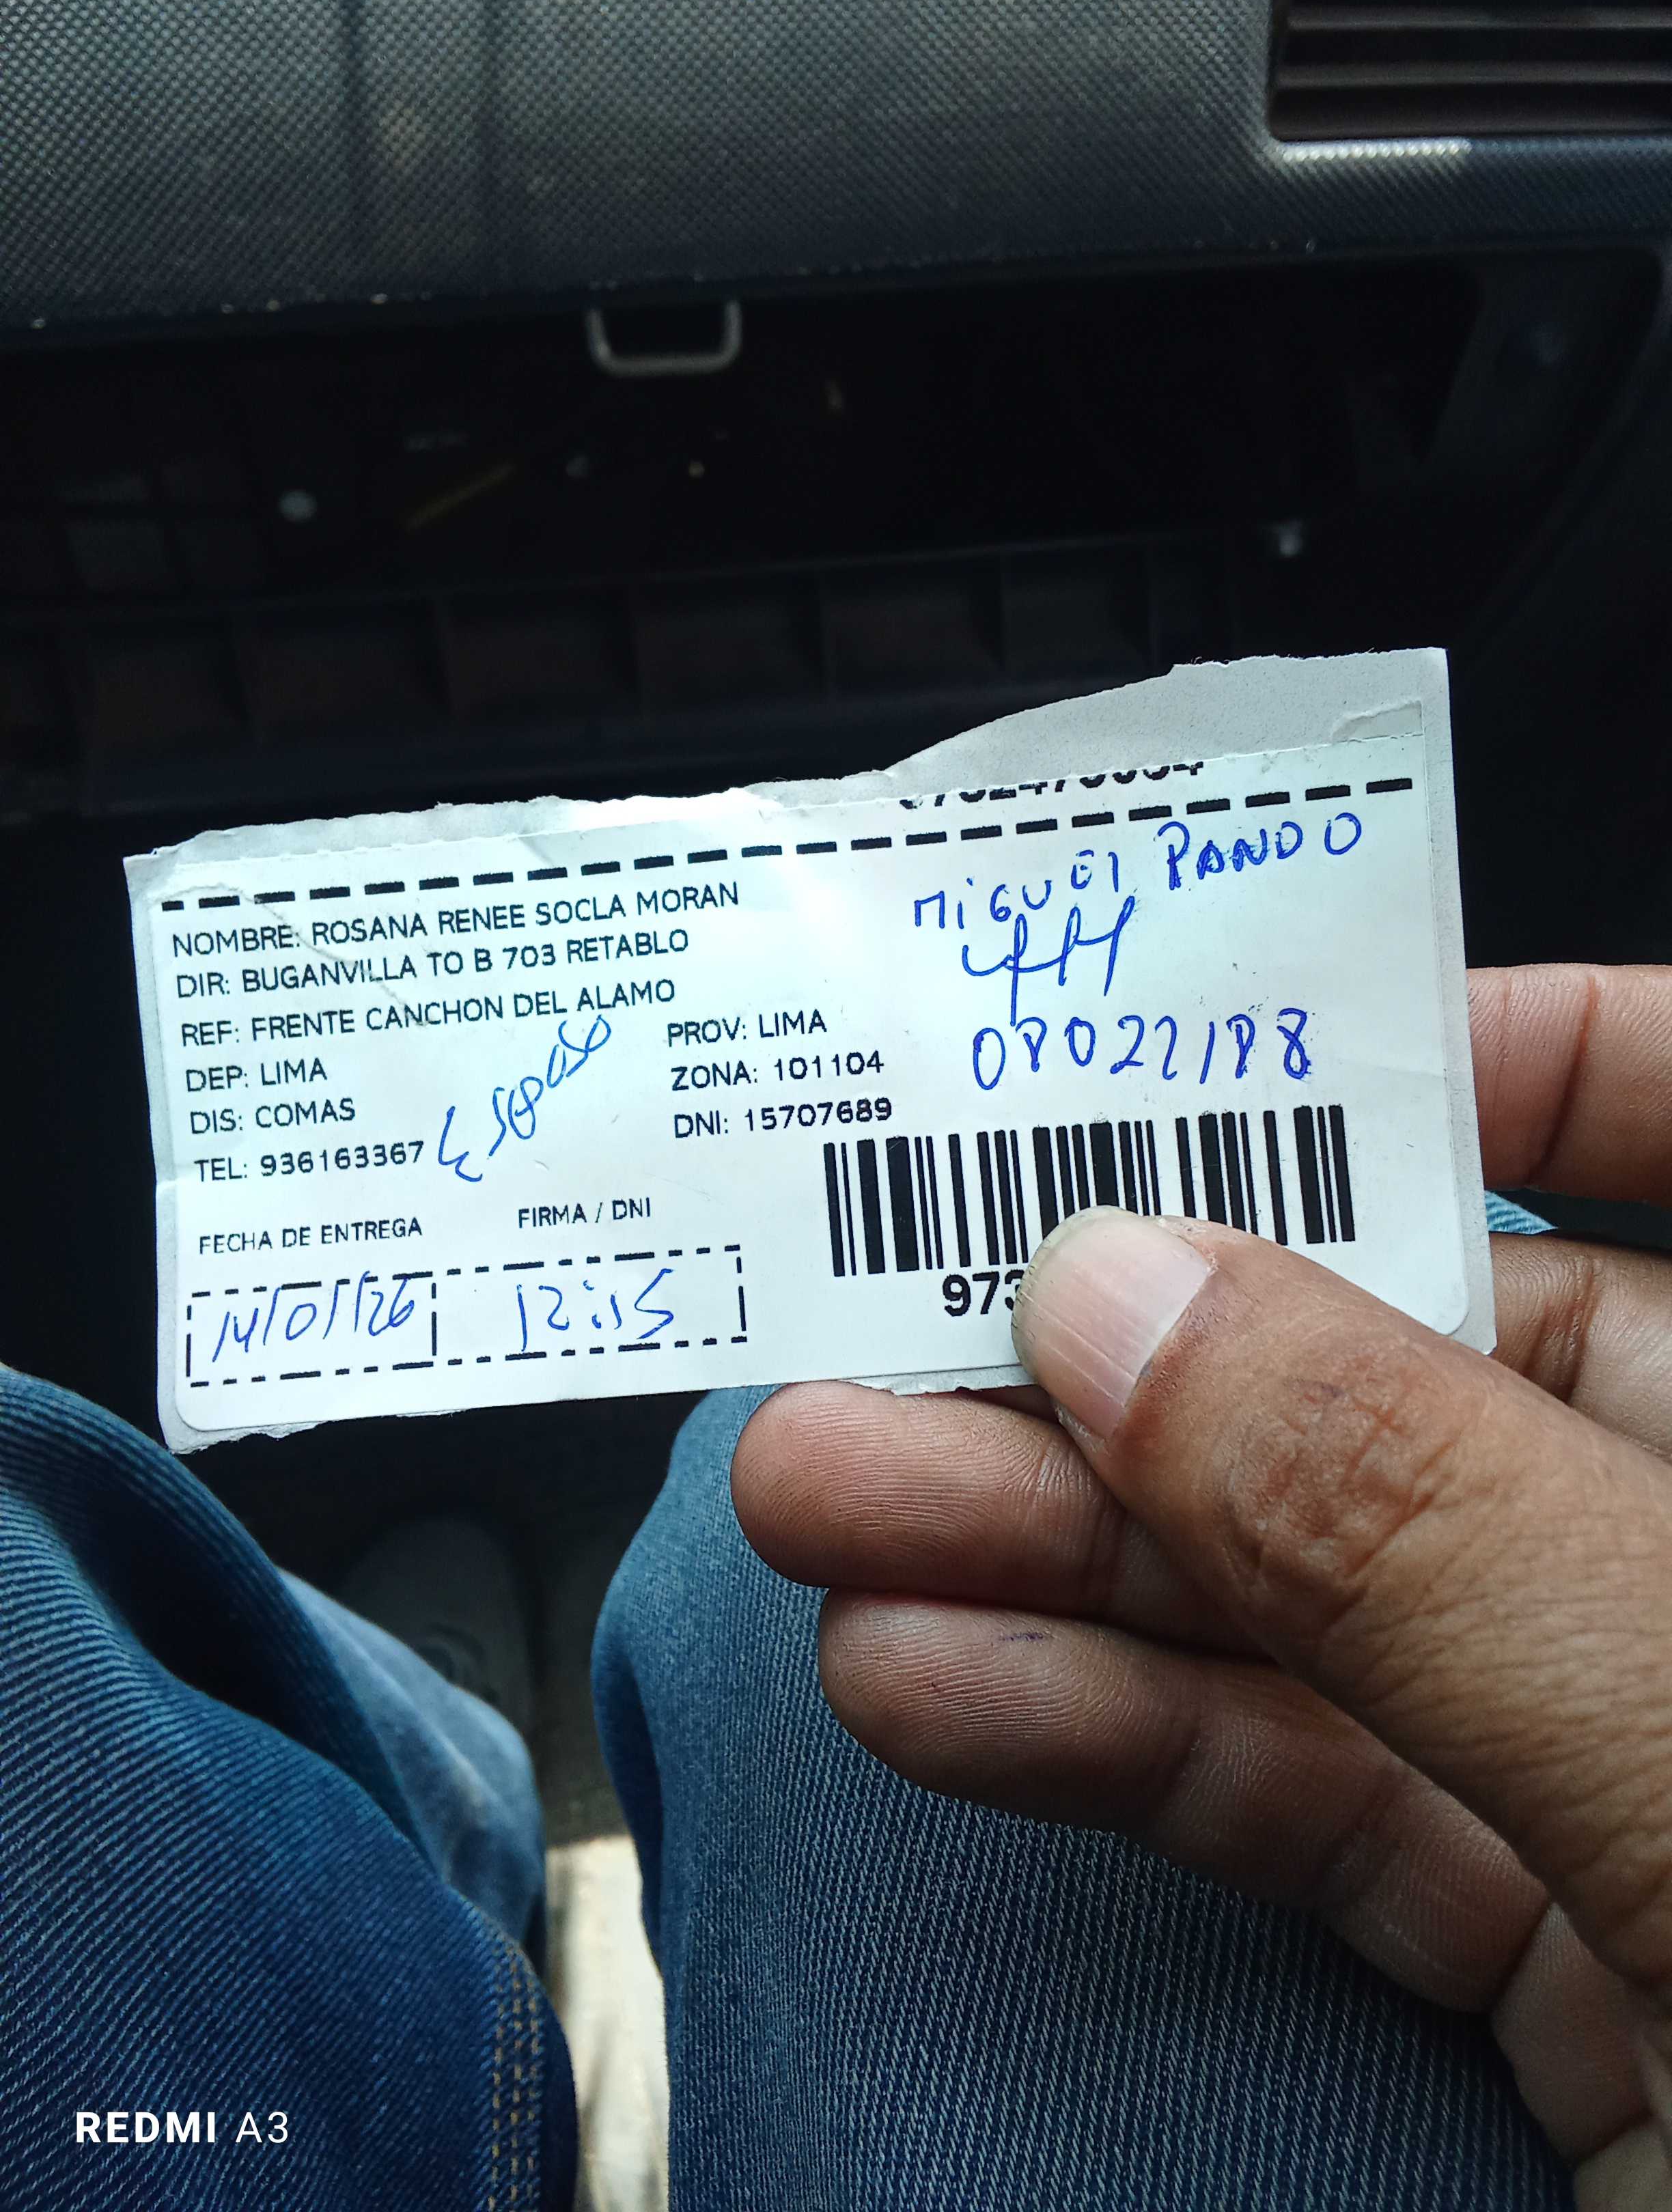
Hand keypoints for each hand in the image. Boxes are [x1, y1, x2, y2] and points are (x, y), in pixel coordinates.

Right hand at [733, 965, 1671, 2208]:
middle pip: (1447, 1393)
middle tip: (883, 1335)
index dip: (1525, 1059)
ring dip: (1071, 1563)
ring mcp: (1663, 1777)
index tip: (1254, 1053)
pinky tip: (942, 1698)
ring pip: (1341, 1609)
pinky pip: (1328, 1804)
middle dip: (1149, 1363)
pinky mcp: (1575, 1966)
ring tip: (834, 1517)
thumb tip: (1128, 1289)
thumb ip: (1437, 1527)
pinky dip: (1130, 1751)